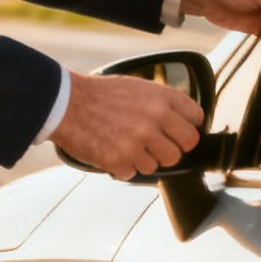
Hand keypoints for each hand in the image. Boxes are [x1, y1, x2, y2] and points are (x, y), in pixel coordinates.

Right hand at [52, 73, 204, 178]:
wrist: (64, 104)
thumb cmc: (101, 95)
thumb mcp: (140, 88)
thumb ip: (165, 103)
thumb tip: (187, 121)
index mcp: (162, 98)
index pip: (196, 118)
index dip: (188, 126)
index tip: (178, 131)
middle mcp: (155, 119)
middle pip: (186, 146)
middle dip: (173, 147)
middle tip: (156, 145)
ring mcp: (138, 141)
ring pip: (162, 163)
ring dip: (146, 158)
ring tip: (127, 145)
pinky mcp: (120, 160)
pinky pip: (134, 173)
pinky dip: (122, 167)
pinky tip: (111, 152)